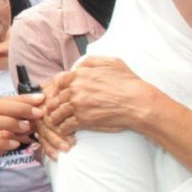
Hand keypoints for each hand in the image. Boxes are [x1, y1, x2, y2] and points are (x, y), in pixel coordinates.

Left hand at [40, 57, 155, 157]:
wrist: (138, 102)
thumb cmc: (128, 83)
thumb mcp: (112, 62)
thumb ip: (92, 61)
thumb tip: (79, 65)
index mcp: (82, 74)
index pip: (59, 81)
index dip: (57, 88)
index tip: (58, 94)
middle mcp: (76, 88)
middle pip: (56, 98)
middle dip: (54, 104)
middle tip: (53, 110)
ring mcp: (78, 105)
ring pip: (57, 112)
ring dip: (56, 117)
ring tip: (57, 121)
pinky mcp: (82, 120)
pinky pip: (65, 125)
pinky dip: (64, 129)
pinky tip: (66, 130)